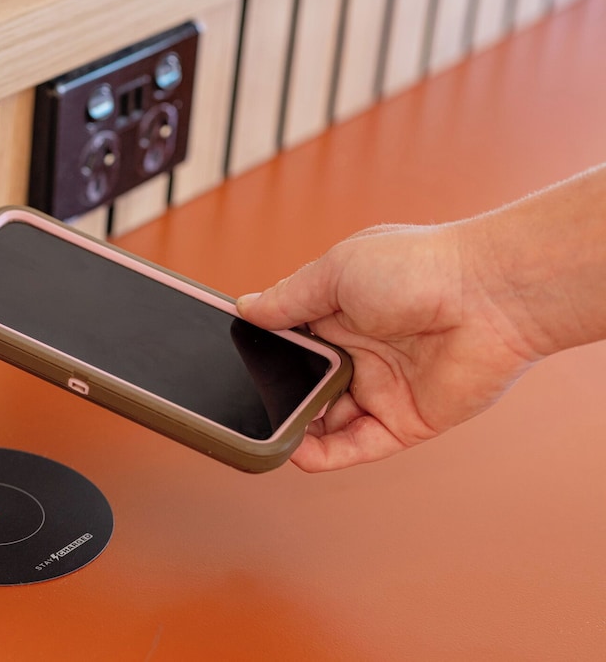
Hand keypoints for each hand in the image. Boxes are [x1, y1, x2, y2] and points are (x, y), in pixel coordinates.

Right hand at [237, 223, 538, 471]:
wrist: (489, 295)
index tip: (233, 366)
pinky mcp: (404, 421)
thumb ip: (288, 297)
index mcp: (338, 311)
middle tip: (249, 405)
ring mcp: (379, 388)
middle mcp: (357, 351)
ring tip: (271, 431)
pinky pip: (356, 446)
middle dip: (275, 396)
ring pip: (324, 421)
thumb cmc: (419, 267)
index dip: (263, 354)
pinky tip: (299, 452)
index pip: (288, 342)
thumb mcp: (335, 270)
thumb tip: (246, 308)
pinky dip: (325, 455)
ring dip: (296, 428)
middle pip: (302, 385)